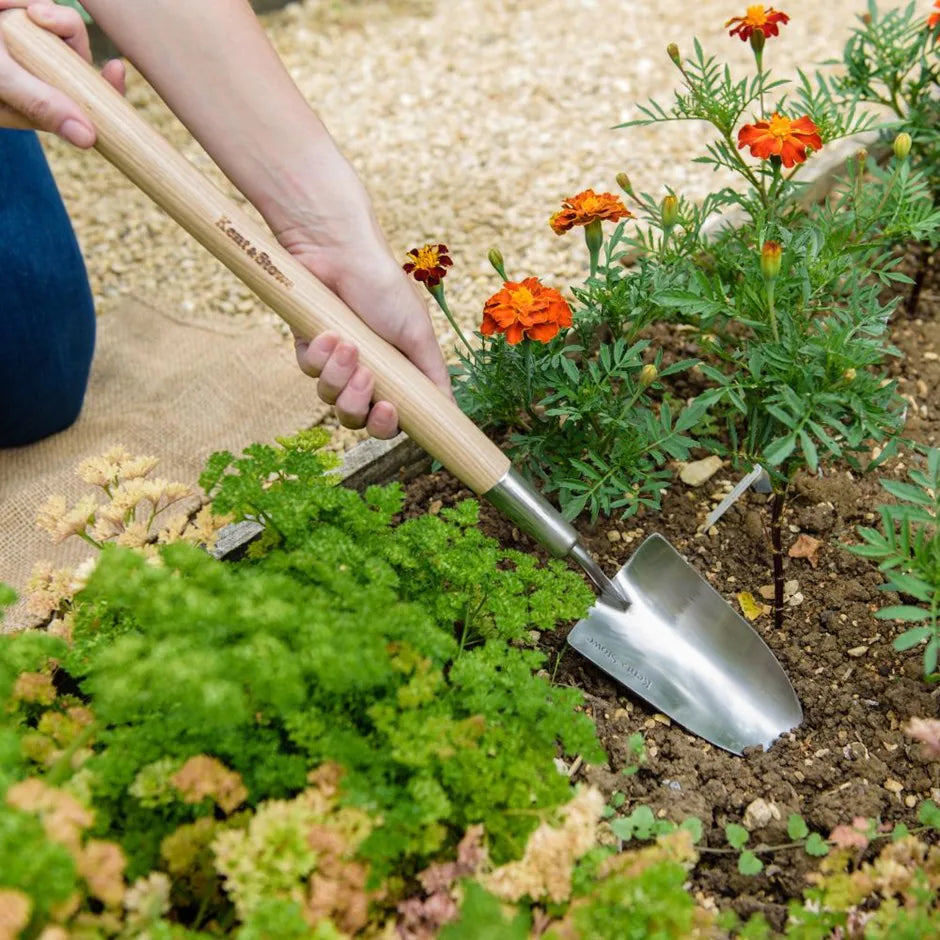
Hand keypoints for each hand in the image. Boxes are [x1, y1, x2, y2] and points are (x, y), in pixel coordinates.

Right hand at [0, 0, 124, 144]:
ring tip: (4, 8)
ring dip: (37, 11)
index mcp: (32, 103)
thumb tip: (88, 139)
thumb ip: (39, 104)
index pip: (83, 102)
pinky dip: (21, 0)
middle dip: (66, 31)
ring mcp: (25, 42)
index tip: (117, 69)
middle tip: (41, 15)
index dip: (106, 91)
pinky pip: (36, 2)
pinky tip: (2, 4)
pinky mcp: (19, 15)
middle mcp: (34, 73)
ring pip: (57, 22)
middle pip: (75, 54)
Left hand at [280, 201, 452, 440]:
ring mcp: (336, 363)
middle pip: (356, 418)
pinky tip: (329, 332)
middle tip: (365, 379)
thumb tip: (451, 414)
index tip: (388, 411)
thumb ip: (434, 375)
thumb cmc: (385, 287)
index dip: (387, 425)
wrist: (340, 252)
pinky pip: (309, 371)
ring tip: (347, 345)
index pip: (390, 419)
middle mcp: (368, 373)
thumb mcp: (418, 334)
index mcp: (397, 374)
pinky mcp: (309, 348)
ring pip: (329, 398)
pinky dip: (319, 356)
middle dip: (357, 405)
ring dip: (338, 376)